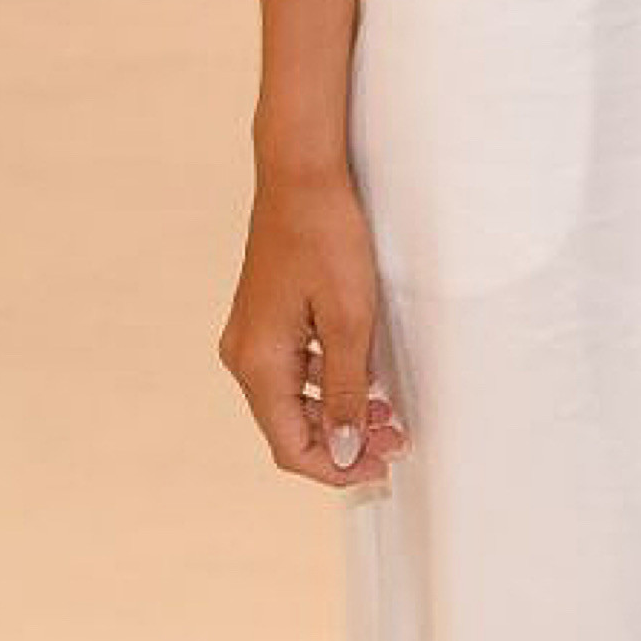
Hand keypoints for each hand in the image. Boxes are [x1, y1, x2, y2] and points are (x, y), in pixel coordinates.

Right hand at [220, 163, 409, 485]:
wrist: (302, 173)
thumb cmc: (327, 238)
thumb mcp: (349, 320)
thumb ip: (343, 391)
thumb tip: (339, 450)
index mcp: (257, 363)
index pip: (289, 446)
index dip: (335, 467)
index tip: (381, 466)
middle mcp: (244, 355)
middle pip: (289, 426)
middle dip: (342, 441)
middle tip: (396, 439)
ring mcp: (252, 335)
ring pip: (293, 399)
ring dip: (338, 413)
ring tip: (388, 413)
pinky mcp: (266, 317)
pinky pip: (294, 369)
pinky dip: (328, 383)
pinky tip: (365, 377)